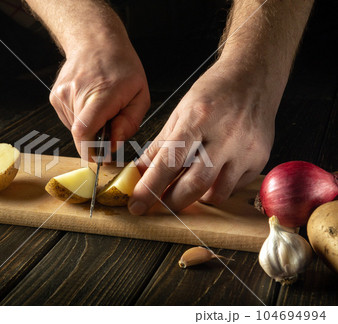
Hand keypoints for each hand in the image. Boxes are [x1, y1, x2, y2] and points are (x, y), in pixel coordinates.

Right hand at [49, 42, 149, 157]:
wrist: (94, 41)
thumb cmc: (121, 67)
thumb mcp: (140, 95)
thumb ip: (129, 123)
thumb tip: (113, 145)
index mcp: (101, 93)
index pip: (84, 131)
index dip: (91, 151)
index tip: (102, 158)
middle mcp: (76, 94)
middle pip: (81, 135)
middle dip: (97, 138)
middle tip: (110, 122)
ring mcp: (62, 96)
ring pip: (75, 130)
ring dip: (90, 128)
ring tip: (100, 107)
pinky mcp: (55, 98)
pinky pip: (69, 121)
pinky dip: (81, 119)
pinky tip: (89, 102)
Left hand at [128, 60, 280, 213]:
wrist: (254, 77)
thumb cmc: (214, 92)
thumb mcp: (180, 112)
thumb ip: (160, 146)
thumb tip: (140, 172)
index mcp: (198, 118)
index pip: (169, 162)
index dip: (150, 188)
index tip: (137, 205)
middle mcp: (226, 135)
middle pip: (195, 184)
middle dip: (172, 201)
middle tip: (159, 203)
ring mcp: (246, 149)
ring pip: (217, 193)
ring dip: (196, 197)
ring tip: (186, 185)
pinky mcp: (260, 159)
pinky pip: (233, 187)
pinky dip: (216, 188)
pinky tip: (211, 173)